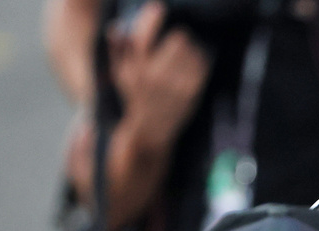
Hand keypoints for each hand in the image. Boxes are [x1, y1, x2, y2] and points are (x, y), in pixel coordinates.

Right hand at [106, 1, 210, 154]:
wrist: (149, 131)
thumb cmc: (134, 98)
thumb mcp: (119, 74)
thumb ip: (116, 50)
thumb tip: (116, 27)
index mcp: (135, 68)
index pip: (144, 35)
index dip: (152, 17)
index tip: (159, 8)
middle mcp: (155, 76)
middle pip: (178, 39)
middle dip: (179, 35)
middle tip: (179, 38)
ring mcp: (175, 85)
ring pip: (193, 51)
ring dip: (191, 48)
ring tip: (187, 52)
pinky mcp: (191, 93)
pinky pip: (202, 66)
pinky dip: (201, 60)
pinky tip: (196, 61)